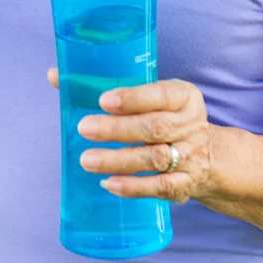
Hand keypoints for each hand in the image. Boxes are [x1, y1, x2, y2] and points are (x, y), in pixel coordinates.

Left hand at [50, 70, 215, 202]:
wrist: (207, 155)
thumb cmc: (162, 116)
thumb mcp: (148, 95)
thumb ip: (104, 84)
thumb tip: (55, 75)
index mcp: (184, 96)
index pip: (160, 94)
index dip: (133, 98)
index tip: (104, 100)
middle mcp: (191, 125)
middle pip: (154, 127)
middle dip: (117, 129)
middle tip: (85, 129)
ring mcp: (190, 157)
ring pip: (154, 158)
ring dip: (118, 160)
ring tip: (87, 160)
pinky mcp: (185, 185)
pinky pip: (160, 187)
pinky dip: (134, 187)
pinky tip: (109, 184)